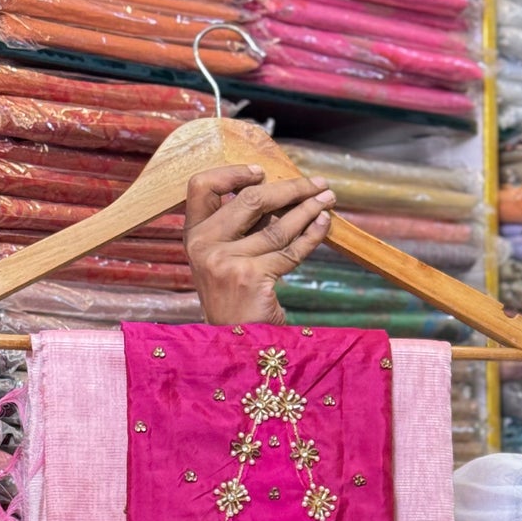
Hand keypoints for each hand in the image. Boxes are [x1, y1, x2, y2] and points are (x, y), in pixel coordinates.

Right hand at [182, 164, 334, 325]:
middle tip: (316, 184)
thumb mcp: (225, 261)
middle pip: (250, 201)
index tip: (262, 173)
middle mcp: (204, 247)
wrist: (236, 347)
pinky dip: (312, 234)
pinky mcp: (250, 278)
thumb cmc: (236, 303)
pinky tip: (324, 223)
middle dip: (290, 188)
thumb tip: (281, 192)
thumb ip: (240, 229)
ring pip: (276, 226)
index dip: (232, 173)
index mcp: (194, 238)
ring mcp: (225, 262)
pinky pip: (290, 251)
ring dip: (308, 209)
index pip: (201, 187)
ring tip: (328, 199)